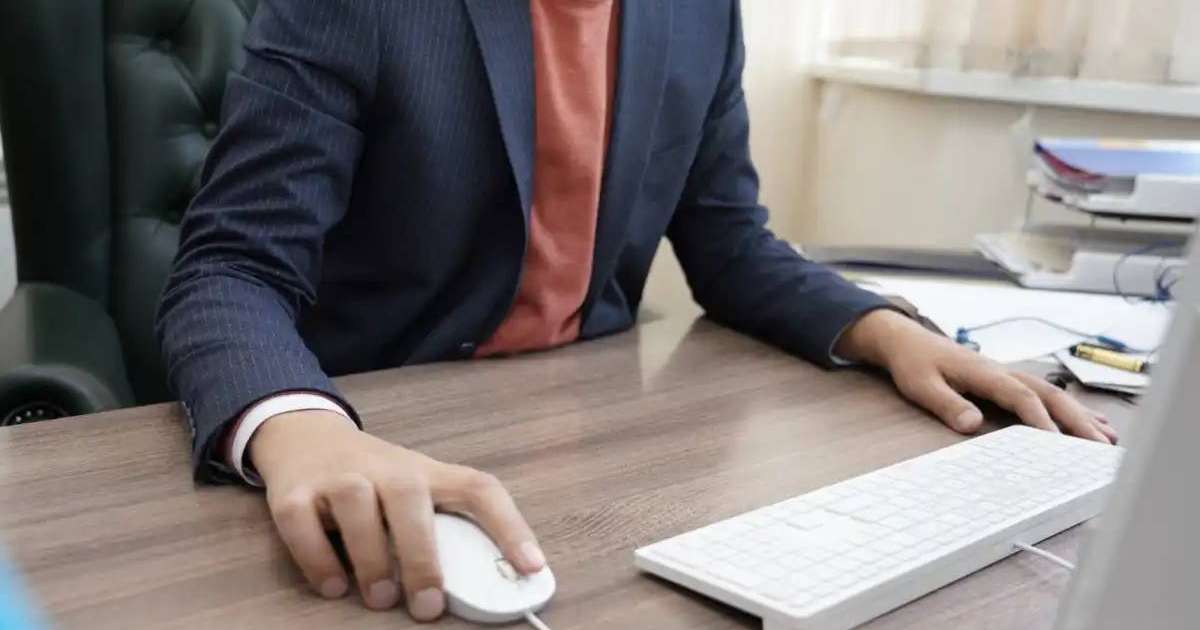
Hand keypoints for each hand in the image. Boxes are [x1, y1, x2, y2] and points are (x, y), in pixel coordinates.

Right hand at [248, 410, 545, 619]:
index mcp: (427, 471)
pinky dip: (318, 558)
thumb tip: (474, 586)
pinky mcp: (294, 492)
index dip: (510, 526)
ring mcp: (338, 476)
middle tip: (428, 605)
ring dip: (371, 557)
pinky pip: (304, 523)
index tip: (531, 566)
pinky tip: (334, 586)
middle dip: (421, 555)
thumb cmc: (374, 477)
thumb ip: (438, 526)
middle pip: (410, 498)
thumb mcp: (413, 488)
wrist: (307, 436)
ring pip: (357, 505)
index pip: (478, 488)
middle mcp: (386, 468)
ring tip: (381, 598)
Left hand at [835, 309, 1116, 443]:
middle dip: (1077, 421)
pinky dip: (1070, 408)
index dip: (1041, 420)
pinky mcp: (1006, 380)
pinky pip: (1045, 394)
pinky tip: (1090, 422)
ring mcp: (1007, 374)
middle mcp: (1003, 372)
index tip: (1058, 443)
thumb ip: (947, 404)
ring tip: (1108, 439)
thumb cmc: (914, 363)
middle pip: (1049, 395)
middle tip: (1100, 447)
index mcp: (985, 373)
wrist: (906, 340)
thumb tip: (971, 424)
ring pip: (1053, 394)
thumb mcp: (921, 385)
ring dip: (1081, 415)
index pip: (1021, 397)